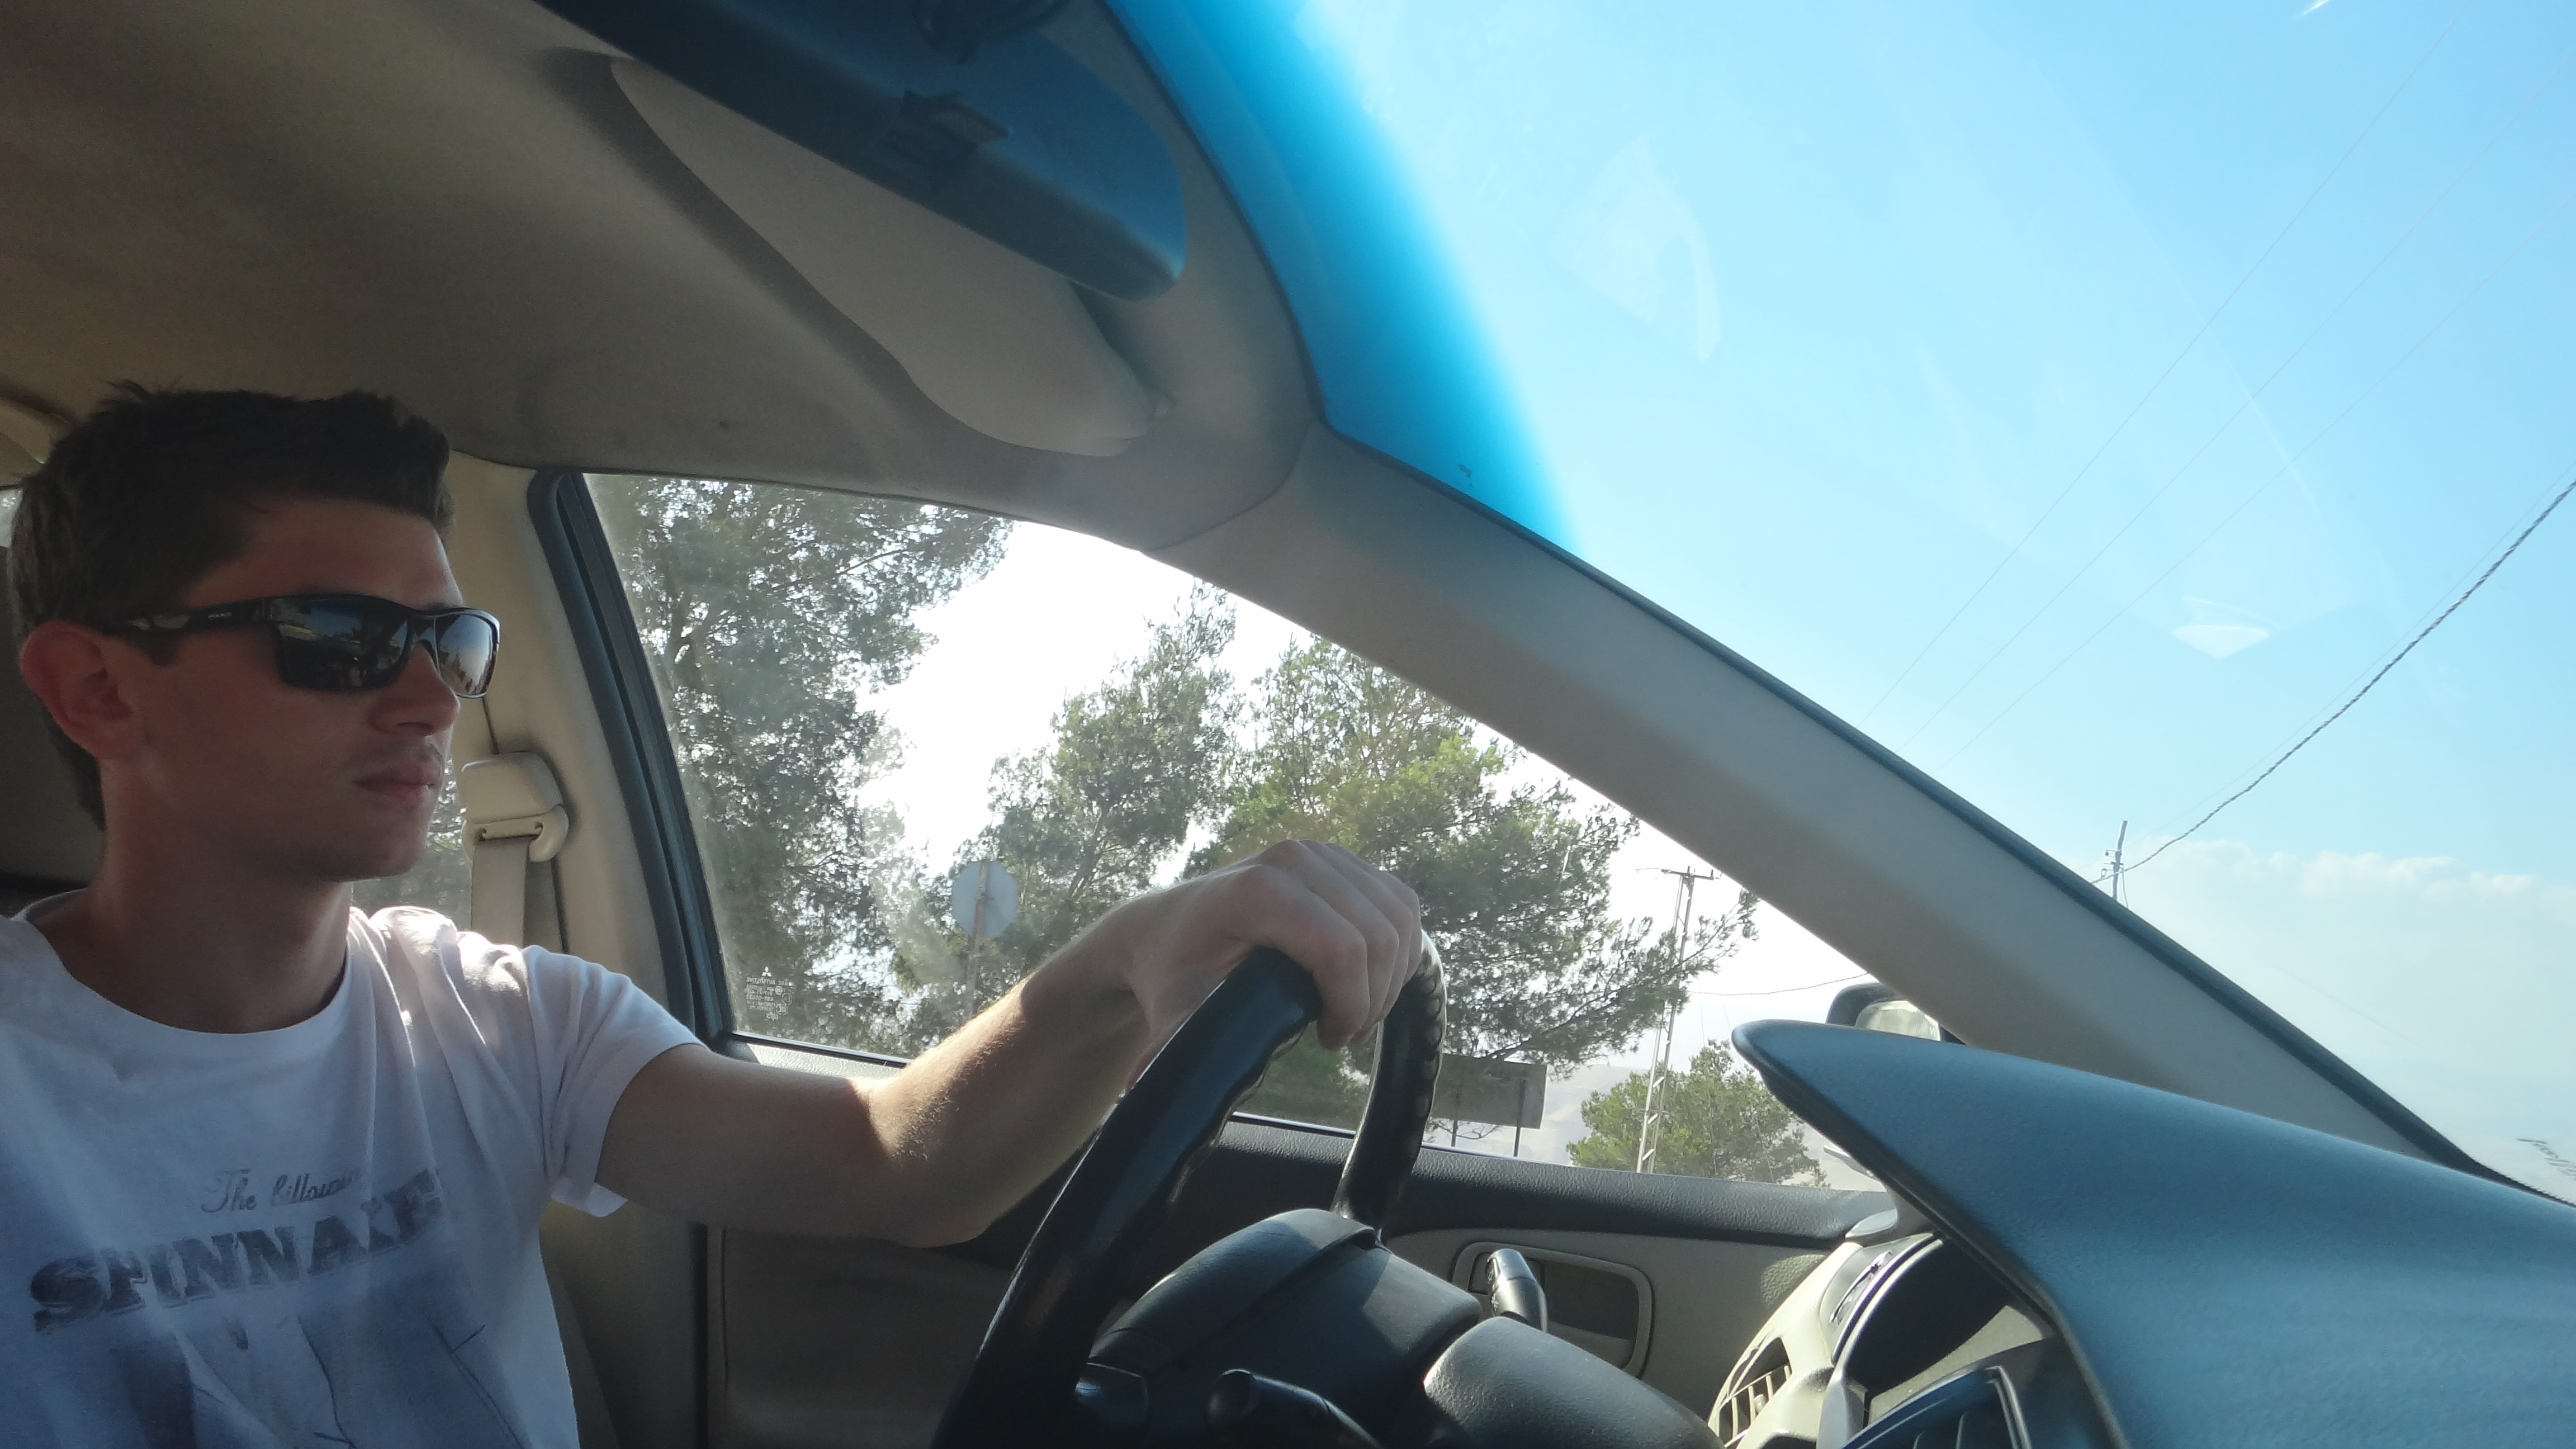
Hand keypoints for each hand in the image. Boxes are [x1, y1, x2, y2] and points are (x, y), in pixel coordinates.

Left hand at [1030, 840, 1423, 1054]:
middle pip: (1380, 937)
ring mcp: (1323, 853)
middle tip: (1341, 1033)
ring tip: (1350, 1011)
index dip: (1351, 1005)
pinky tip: (1365, 980)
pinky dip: (1398, 951)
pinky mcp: (1343, 859)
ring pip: (1400, 921)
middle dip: (1373, 999)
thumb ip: (1191, 1050)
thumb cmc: (1172, 975)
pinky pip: (1401, 906)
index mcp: (1257, 891)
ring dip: (1390, 979)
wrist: (1165, 928)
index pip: (1341, 949)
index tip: (1328, 1039)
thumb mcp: (1177, 1015)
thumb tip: (1173, 1087)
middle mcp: (1295, 859)